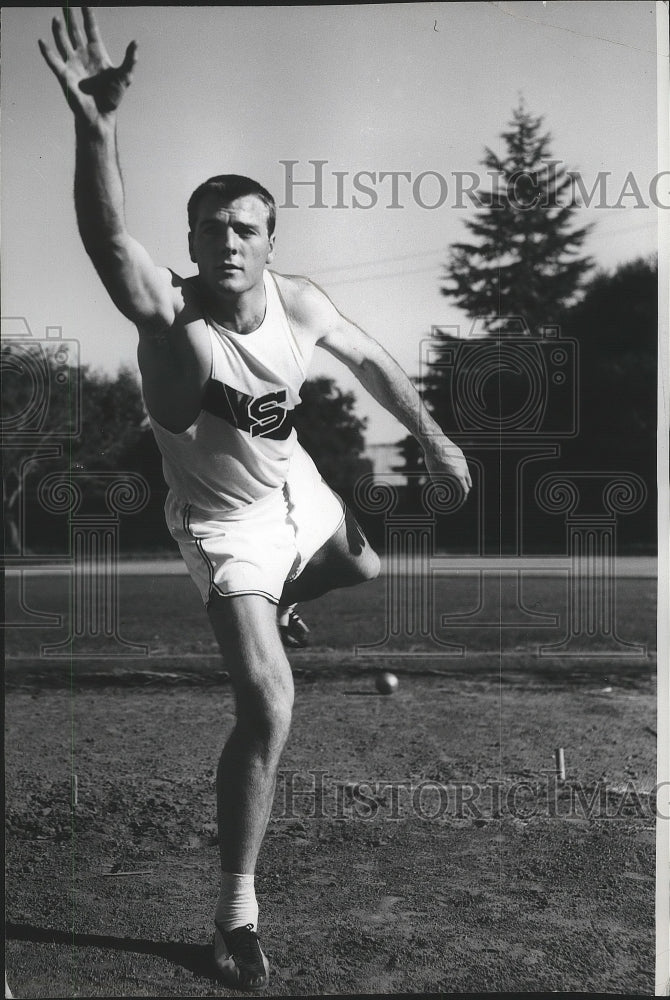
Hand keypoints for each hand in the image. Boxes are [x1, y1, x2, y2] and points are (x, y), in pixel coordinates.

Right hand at [39, 7, 136, 122]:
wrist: (101, 114)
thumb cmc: (113, 97)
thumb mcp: (125, 77)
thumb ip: (130, 59)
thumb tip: (135, 42)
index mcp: (97, 53)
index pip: (91, 29)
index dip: (88, 15)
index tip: (85, 4)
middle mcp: (83, 55)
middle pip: (74, 31)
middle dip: (70, 18)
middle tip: (66, 3)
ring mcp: (73, 64)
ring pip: (63, 42)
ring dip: (59, 30)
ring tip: (56, 17)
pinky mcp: (65, 75)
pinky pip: (54, 61)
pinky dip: (47, 52)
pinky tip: (42, 41)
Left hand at [423, 436, 471, 498]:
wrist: (435, 443)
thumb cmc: (433, 460)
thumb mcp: (434, 475)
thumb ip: (439, 487)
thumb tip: (441, 496)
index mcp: (458, 475)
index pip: (464, 489)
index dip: (463, 497)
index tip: (461, 501)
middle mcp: (464, 468)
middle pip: (468, 481)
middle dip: (465, 488)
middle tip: (462, 494)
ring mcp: (463, 460)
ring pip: (466, 471)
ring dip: (464, 478)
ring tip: (462, 483)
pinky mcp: (460, 454)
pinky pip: (462, 463)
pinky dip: (460, 468)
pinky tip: (455, 468)